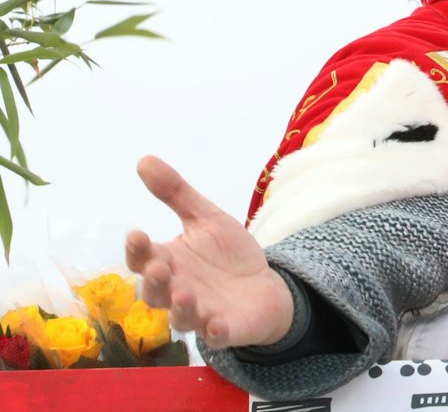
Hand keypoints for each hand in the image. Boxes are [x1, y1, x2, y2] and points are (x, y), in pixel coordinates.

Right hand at [125, 156, 293, 348]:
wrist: (264, 287)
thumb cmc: (226, 255)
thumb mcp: (206, 218)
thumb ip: (176, 193)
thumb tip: (144, 160)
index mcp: (168, 263)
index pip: (142, 258)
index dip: (136, 249)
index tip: (137, 233)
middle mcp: (176, 291)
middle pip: (155, 292)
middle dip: (154, 280)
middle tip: (159, 266)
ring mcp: (199, 313)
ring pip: (180, 318)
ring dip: (180, 307)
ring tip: (185, 293)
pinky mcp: (225, 329)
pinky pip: (216, 336)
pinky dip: (214, 332)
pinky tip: (216, 324)